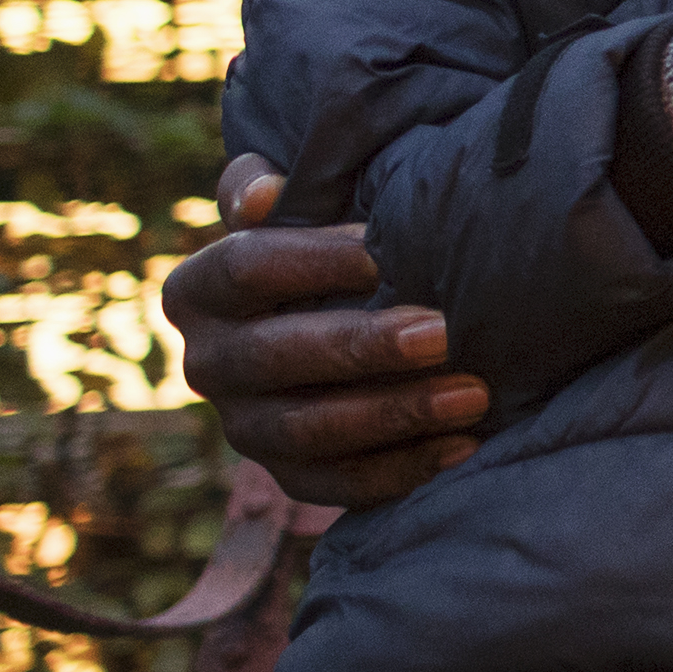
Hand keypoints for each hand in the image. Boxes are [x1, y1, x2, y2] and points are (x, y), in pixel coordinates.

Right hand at [163, 155, 483, 506]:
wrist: (335, 320)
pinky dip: (402, 470)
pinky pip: (338, 484)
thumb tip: (264, 194)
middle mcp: (208, 363)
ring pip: (309, 429)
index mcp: (198, 290)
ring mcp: (244, 427)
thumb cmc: (328, 252)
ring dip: (395, 413)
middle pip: (275, 356)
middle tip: (441, 332)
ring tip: (473, 394)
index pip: (245, 267)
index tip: (383, 251)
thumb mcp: (299, 208)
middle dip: (361, 345)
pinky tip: (464, 445)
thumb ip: (269, 187)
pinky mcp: (288, 475)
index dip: (313, 259)